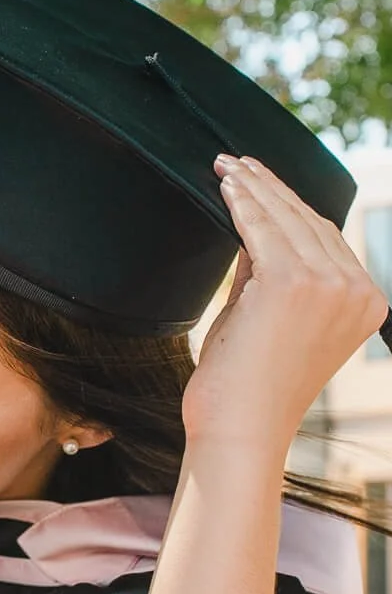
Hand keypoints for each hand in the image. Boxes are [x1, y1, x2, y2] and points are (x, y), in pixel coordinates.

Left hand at [182, 155, 385, 458]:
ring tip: (226, 168)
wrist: (238, 429)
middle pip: (309, 221)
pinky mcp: (294, 283)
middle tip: (237, 164)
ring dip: (253, 188)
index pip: (326, 238)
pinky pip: (262, 229)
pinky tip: (226, 187)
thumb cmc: (246, 386)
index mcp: (366, 303)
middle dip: (269, 188)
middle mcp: (358, 291)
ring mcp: (330, 285)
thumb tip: (252, 220)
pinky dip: (243, 203)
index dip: (290, 204)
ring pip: (286, 220)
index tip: (260, 180)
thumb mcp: (267, 315)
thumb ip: (268, 269)